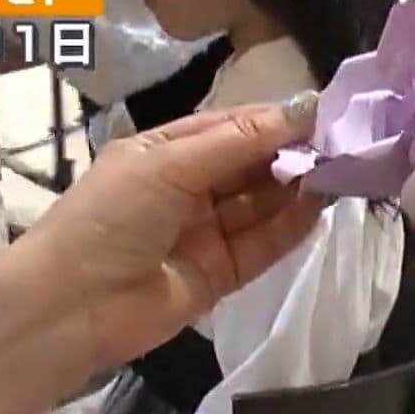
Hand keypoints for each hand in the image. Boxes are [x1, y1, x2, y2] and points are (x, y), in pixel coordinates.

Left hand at [5, 101, 322, 371]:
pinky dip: (291, 228)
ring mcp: (206, 232)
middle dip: (294, 153)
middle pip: (252, 165)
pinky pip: (264, 246)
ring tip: (341, 173)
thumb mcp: (170, 164)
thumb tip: (304, 106)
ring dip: (298, 188)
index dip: (276, 120)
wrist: (71, 307)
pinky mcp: (221, 274)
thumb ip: (240, 141)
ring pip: (263, 204)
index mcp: (167, 151)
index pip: (233, 127)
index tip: (325, 113)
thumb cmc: (110, 218)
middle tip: (343, 145)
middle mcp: (188, 187)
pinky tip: (320, 207)